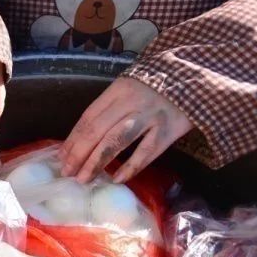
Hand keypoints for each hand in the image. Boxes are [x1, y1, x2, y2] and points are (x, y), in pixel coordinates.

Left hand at [60, 77, 192, 182]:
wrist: (195, 78)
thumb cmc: (155, 88)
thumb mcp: (128, 89)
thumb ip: (108, 110)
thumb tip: (81, 141)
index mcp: (117, 90)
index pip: (88, 117)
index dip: (73, 139)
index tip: (61, 158)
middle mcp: (131, 102)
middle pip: (98, 130)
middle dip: (79, 154)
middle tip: (67, 173)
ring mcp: (151, 115)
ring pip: (117, 141)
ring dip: (97, 161)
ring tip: (84, 178)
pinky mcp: (169, 129)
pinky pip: (147, 152)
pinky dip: (131, 167)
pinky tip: (117, 179)